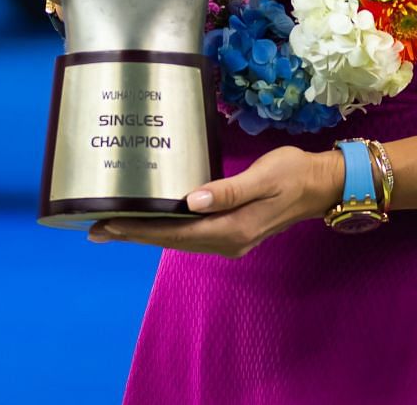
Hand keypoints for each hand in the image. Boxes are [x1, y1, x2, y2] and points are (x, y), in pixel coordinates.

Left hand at [86, 146, 343, 258]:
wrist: (321, 185)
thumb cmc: (292, 174)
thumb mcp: (262, 177)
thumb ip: (228, 190)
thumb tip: (192, 202)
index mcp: (232, 229)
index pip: (175, 233)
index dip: (139, 229)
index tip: (108, 224)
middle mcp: (227, 241)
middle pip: (171, 240)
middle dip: (133, 234)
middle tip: (95, 229)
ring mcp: (230, 239)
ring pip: (178, 239)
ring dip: (146, 233)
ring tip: (113, 226)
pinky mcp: (232, 230)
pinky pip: (190, 234)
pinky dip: (166, 228)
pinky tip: (150, 220)